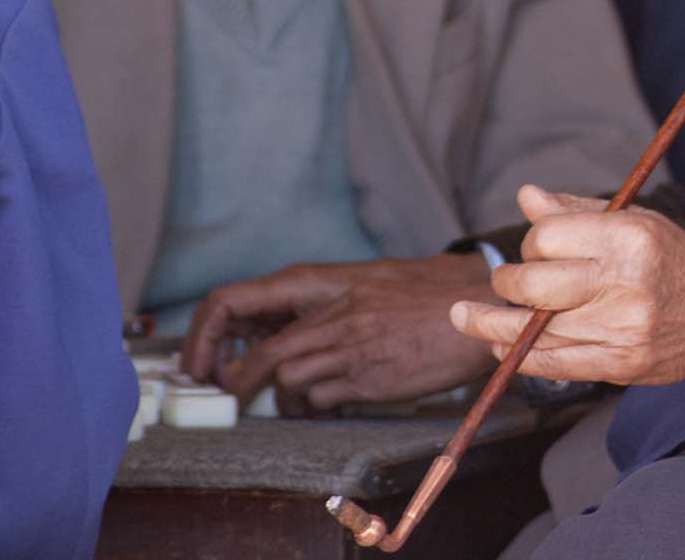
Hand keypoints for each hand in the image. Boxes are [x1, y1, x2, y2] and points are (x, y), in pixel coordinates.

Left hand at [181, 253, 498, 412]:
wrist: (482, 304)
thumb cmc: (427, 291)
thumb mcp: (367, 280)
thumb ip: (324, 302)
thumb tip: (279, 334)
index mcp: (322, 281)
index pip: (232, 303)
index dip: (204, 338)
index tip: (201, 363)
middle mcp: (330, 314)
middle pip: (258, 358)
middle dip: (235, 386)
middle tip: (231, 396)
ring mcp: (349, 348)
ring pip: (286, 382)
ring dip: (283, 397)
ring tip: (298, 396)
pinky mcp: (369, 379)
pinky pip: (321, 400)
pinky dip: (316, 404)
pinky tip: (333, 396)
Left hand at [450, 184, 684, 390]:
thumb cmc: (672, 262)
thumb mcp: (635, 222)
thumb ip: (575, 211)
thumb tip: (526, 196)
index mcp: (627, 237)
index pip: (548, 237)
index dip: (531, 243)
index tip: (535, 250)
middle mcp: (621, 282)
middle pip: (533, 284)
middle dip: (506, 282)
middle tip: (502, 281)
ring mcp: (618, 327)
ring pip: (533, 329)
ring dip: (491, 324)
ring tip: (465, 318)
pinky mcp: (616, 363)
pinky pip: (551, 364)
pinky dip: (517, 355)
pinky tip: (498, 345)